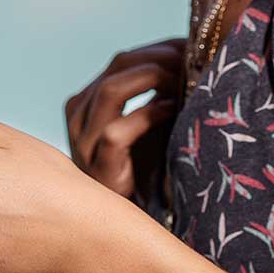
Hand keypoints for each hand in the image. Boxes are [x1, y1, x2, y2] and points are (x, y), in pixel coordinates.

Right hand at [64, 37, 184, 201]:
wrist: (126, 226)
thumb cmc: (144, 171)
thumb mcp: (149, 124)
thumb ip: (159, 93)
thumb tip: (194, 58)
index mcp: (88, 101)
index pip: (122, 60)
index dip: (159, 49)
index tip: (192, 46)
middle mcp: (79, 115)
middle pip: (118, 67)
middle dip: (161, 57)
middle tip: (194, 57)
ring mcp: (83, 142)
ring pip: (111, 91)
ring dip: (154, 77)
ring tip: (184, 78)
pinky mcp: (97, 168)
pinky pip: (117, 132)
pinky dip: (147, 114)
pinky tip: (171, 109)